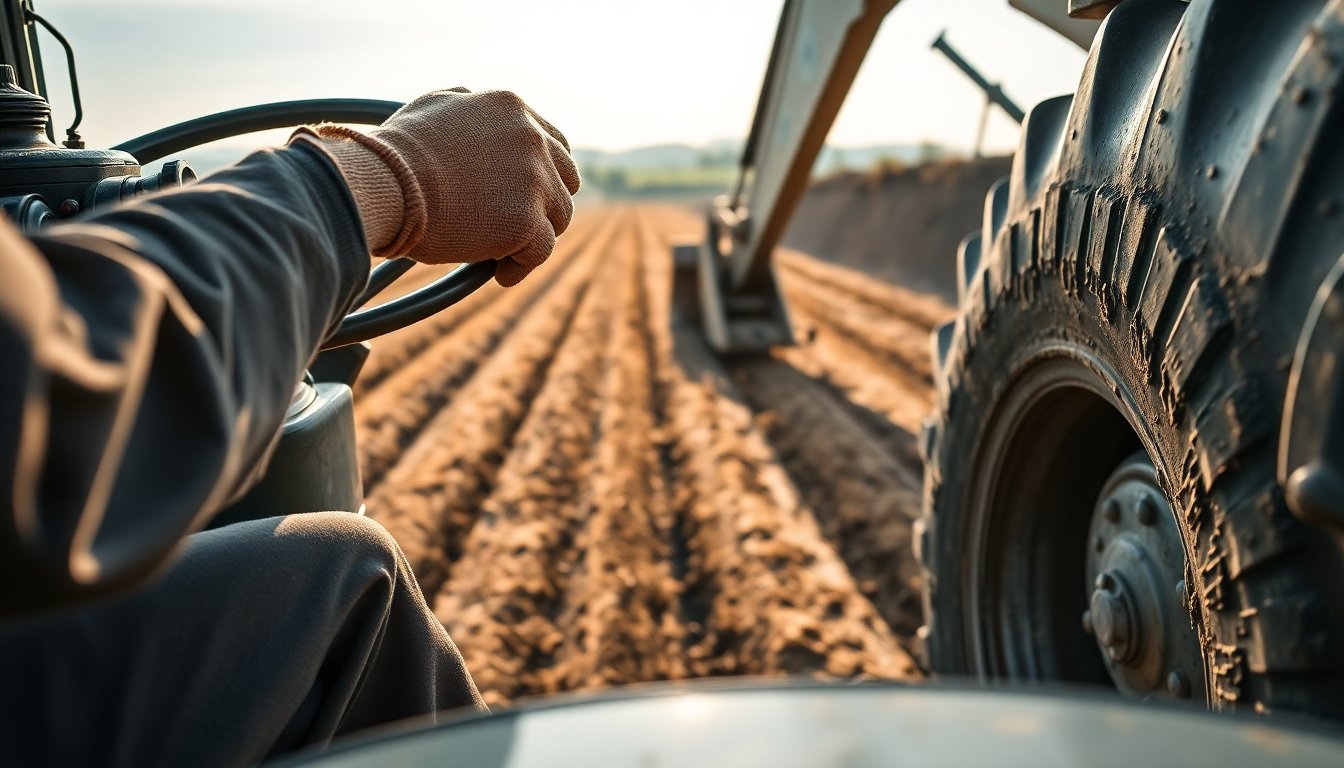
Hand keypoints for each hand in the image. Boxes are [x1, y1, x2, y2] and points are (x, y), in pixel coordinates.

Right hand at [300, 89, 579, 285]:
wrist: (382, 185)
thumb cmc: (394, 152)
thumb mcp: (433, 105)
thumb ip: (466, 104)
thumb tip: (473, 103)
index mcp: (511, 108)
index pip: (554, 143)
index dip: (545, 173)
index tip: (527, 195)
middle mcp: (531, 138)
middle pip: (565, 180)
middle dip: (546, 204)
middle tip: (521, 226)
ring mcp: (533, 180)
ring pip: (558, 218)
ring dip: (536, 237)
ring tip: (504, 253)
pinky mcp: (526, 221)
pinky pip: (542, 251)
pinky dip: (522, 266)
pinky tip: (501, 274)